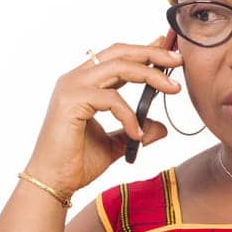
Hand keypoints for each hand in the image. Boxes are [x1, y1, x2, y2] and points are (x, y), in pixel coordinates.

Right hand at [23, 35, 183, 198]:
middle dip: (152, 53)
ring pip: (119, 67)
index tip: (169, 50)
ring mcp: (71, 87)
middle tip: (178, 60)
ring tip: (173, 88)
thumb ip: (135, 130)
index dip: (143, 50)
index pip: (116, 56)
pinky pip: (112, 99)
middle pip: (119, 53)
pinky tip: (137, 135)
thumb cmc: (75, 163)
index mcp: (83, 83)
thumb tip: (161, 128)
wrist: (52, 182)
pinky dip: (130, 116)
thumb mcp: (115, 144)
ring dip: (150, 75)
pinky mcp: (71, 102)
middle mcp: (75, 78)